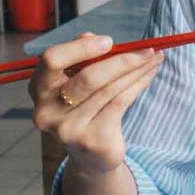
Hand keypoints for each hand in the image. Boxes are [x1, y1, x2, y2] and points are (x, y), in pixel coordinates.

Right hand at [29, 32, 163, 178]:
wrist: (89, 157)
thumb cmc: (83, 109)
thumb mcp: (75, 83)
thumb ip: (81, 58)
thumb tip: (94, 37)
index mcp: (39, 89)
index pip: (51, 60)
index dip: (80, 48)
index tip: (109, 41)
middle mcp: (48, 110)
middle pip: (88, 78)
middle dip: (122, 60)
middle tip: (146, 49)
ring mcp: (69, 128)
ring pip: (110, 90)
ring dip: (137, 70)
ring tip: (154, 58)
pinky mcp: (92, 140)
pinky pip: (121, 103)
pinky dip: (138, 85)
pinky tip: (149, 74)